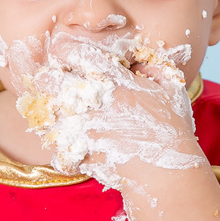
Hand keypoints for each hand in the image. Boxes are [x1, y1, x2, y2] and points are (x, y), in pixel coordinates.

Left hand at [6, 30, 204, 188]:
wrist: (167, 172)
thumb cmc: (173, 129)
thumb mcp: (173, 89)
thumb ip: (157, 67)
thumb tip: (141, 61)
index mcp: (112, 80)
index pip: (73, 52)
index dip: (65, 48)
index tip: (68, 53)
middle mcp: (91, 101)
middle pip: (48, 80)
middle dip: (49, 79)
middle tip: (59, 84)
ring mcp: (81, 128)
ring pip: (46, 113)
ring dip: (51, 112)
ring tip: (65, 115)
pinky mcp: (79, 154)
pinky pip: (55, 148)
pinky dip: (62, 148)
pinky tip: (74, 144)